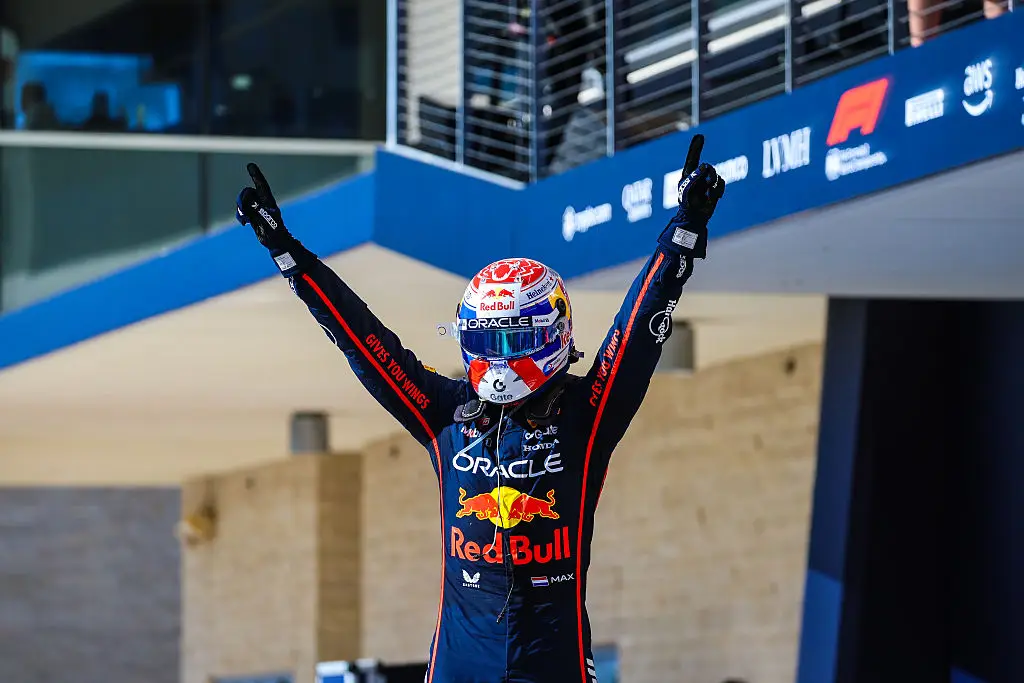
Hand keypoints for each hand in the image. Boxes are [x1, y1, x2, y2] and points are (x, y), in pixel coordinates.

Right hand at [236, 163, 292, 251]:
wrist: (277, 243)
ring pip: (243, 202)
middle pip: (247, 193)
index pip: (261, 185)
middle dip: (242, 200)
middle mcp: (262, 203)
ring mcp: (257, 208)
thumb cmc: (275, 232)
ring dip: (240, 209)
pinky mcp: (253, 215)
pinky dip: (240, 215)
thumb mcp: (267, 221)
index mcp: (269, 201)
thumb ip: (257, 211)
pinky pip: (242, 210)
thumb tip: (247, 203)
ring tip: (245, 220)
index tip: (250, 165)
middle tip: (244, 211)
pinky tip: (244, 223)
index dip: (256, 175)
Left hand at [662, 135, 725, 258]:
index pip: (693, 158)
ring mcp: (706, 184)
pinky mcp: (714, 190)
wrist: (694, 219)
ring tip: (708, 193)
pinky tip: (712, 197)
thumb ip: (694, 175)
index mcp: (688, 175)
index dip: (696, 147)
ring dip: (713, 183)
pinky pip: (721, 183)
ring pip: (716, 174)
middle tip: (705, 182)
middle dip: (708, 174)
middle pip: (708, 167)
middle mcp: (697, 177)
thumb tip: (704, 166)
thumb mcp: (687, 188)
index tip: (700, 136)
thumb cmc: (686, 204)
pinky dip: (717, 189)